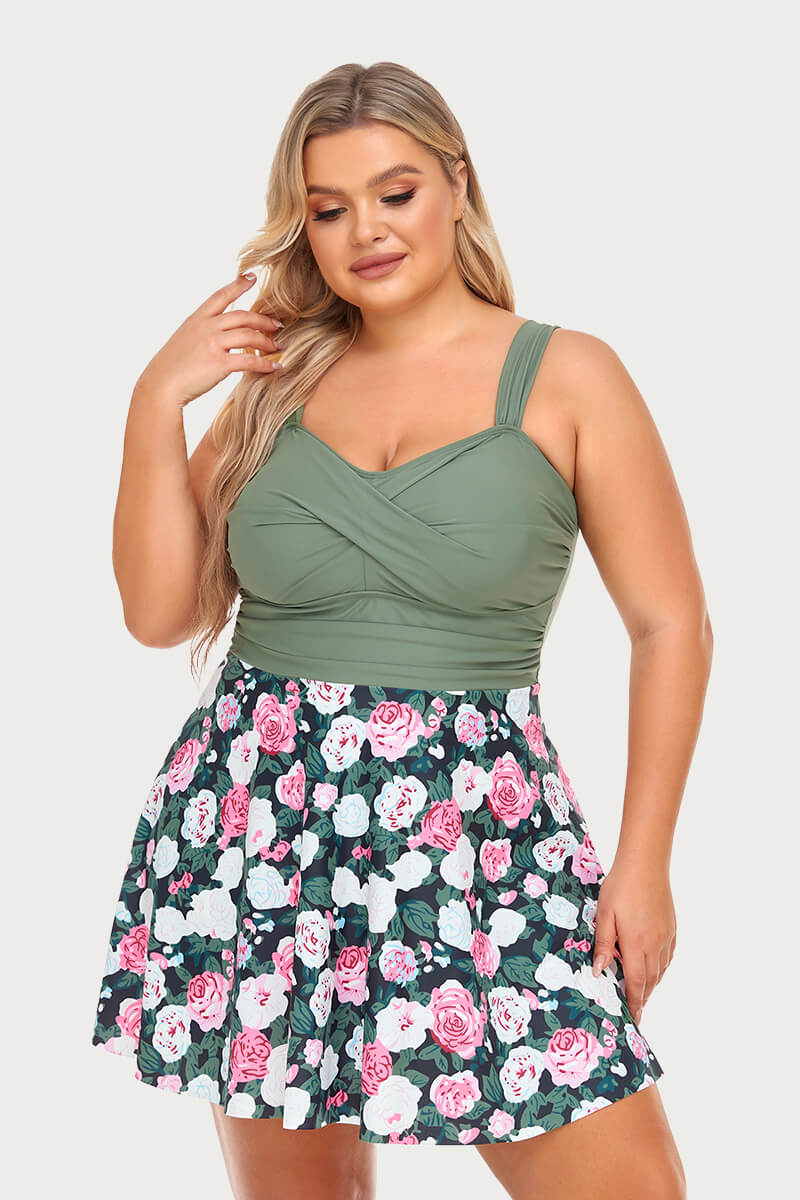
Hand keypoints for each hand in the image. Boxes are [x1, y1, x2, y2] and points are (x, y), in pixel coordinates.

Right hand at [135, 274, 283, 407]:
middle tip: (277, 325)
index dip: (238, 285)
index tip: (252, 277)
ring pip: (249, 335)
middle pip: (243, 316)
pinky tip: (275, 366)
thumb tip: (219, 334)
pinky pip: (249, 361)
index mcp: (197, 319)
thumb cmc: (171, 367)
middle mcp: (206, 327)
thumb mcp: (183, 339)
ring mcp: (213, 344)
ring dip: (267, 341)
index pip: (221, 295)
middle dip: (263, 320)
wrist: (161, 385)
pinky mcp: (219, 363)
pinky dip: (265, 364)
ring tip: (278, 346)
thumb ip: (202, 332)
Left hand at [591, 858, 676, 1024]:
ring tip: (642, 992)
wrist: (645, 864)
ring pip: (661, 969)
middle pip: (651, 980)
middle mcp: (654, 944)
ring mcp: (665, 936)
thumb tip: (598, 971)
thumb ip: (602, 944)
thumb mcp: (604, 915)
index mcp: (635, 944)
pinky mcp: (671, 927)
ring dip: (651, 984)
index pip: (636, 983)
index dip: (635, 1003)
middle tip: (635, 1009)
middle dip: (643, 997)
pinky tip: (654, 967)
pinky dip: (661, 967)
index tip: (634, 1019)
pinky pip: (668, 955)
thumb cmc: (620, 887)